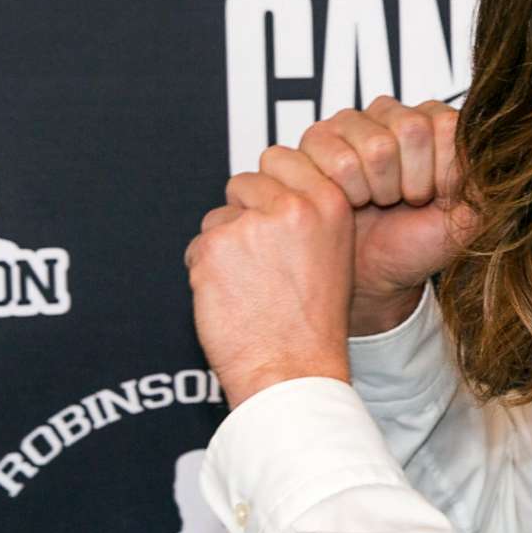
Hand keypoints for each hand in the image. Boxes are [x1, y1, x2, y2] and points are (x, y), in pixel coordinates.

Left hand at [187, 147, 357, 405]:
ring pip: (218, 218)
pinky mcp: (214, 248)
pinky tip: (231, 300)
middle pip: (245, 184)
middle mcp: (292, 206)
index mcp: (328, 202)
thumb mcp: (334, 256)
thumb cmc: (313, 326)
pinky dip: (205, 273)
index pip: (281, 160)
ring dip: (223, 248)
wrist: (292, 371)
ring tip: (250, 288)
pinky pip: (197, 248)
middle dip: (244, 217)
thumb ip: (308, 215)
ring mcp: (250, 226)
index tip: (276, 220)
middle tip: (262, 264)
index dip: (271, 193)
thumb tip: (271, 190)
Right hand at [290, 96, 480, 331]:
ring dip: (379, 190)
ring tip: (378, 201)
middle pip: (411, 129)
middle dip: (411, 183)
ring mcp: (354, 120)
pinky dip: (349, 193)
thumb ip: (487, 180)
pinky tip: (350, 199)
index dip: (442, 173)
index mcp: (437, 121)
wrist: (374, 272)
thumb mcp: (469, 217)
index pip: (447, 125)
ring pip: (375, 147)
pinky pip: (338, 159)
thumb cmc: (420, 241)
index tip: (436, 196)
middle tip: (404, 201)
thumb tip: (496, 151)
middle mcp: (396, 111)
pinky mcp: (318, 137)